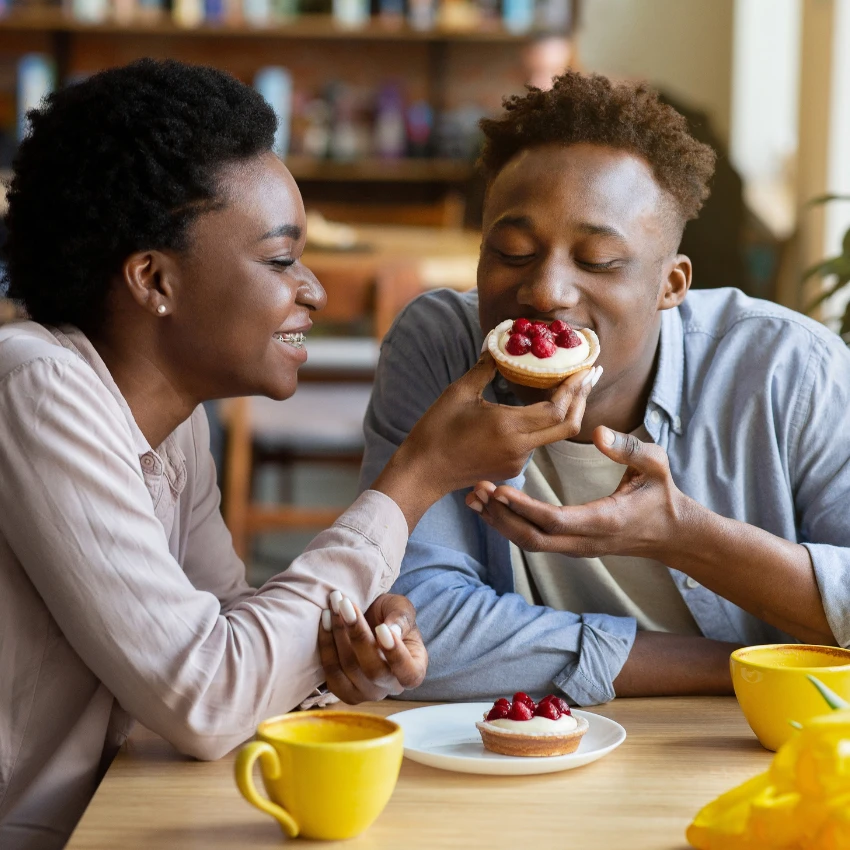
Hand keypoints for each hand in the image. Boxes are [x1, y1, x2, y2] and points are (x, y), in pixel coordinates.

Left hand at [318, 592, 427, 703]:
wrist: (369, 620)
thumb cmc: (390, 615)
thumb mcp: (402, 609)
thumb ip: (401, 618)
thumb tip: (392, 631)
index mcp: (414, 671)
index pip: (409, 674)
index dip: (395, 654)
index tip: (381, 627)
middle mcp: (391, 688)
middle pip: (373, 670)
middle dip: (357, 634)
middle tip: (346, 604)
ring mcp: (365, 693)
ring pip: (349, 668)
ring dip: (337, 633)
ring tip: (333, 605)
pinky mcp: (342, 690)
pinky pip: (330, 671)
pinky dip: (326, 643)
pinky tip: (325, 619)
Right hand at [397, 354, 597, 497]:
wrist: (423, 472)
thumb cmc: (436, 430)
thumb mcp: (458, 392)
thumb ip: (485, 367)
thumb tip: (499, 343)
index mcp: (508, 427)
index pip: (557, 409)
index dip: (575, 388)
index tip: (585, 367)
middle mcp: (519, 448)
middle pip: (567, 426)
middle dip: (583, 398)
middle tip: (592, 374)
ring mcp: (518, 462)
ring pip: (554, 435)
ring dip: (566, 410)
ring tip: (572, 386)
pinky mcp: (512, 468)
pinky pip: (537, 443)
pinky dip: (546, 423)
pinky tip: (543, 407)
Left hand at [466, 425, 684, 559]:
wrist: (672, 533)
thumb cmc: (662, 494)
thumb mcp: (655, 464)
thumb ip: (629, 449)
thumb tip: (598, 433)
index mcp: (604, 520)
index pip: (556, 521)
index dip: (525, 508)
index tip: (500, 490)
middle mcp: (585, 541)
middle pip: (533, 538)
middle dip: (502, 517)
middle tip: (477, 490)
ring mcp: (576, 547)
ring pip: (529, 543)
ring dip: (500, 522)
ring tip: (474, 498)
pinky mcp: (570, 545)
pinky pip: (534, 540)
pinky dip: (510, 525)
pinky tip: (491, 507)